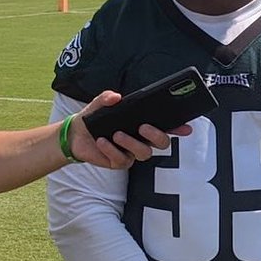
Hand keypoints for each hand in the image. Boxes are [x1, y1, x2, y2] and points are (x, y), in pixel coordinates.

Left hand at [71, 91, 192, 168]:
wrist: (75, 136)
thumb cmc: (94, 120)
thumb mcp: (99, 105)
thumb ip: (106, 98)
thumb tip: (116, 97)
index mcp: (143, 125)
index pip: (166, 127)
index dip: (179, 128)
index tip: (186, 128)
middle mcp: (141, 140)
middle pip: (162, 143)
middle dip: (157, 135)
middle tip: (143, 127)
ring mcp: (132, 152)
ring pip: (144, 153)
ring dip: (132, 143)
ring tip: (116, 134)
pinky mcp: (119, 162)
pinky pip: (122, 160)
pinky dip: (112, 150)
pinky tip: (102, 142)